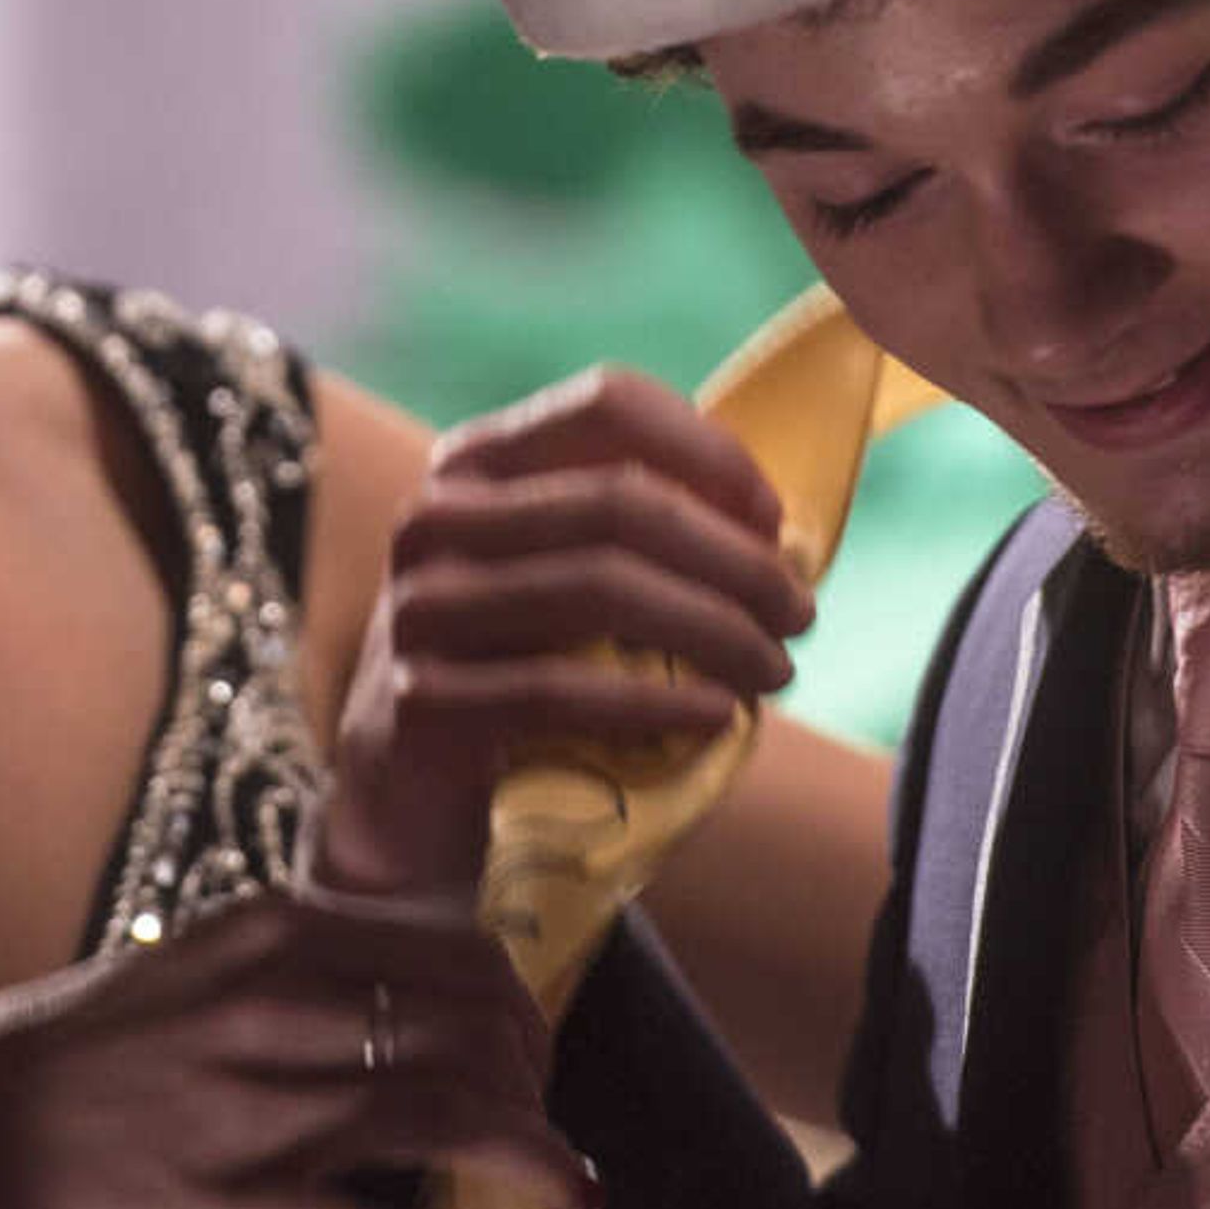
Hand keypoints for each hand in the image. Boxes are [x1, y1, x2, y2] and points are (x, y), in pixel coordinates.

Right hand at [0, 895, 584, 1208]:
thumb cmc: (74, 1058)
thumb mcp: (191, 970)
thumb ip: (296, 972)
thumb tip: (416, 999)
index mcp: (267, 935)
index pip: (455, 954)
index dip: (522, 1011)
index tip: (535, 1059)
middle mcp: (265, 1005)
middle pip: (468, 1033)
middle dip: (538, 1088)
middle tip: (553, 1137)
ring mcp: (241, 1107)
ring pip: (435, 1116)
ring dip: (527, 1158)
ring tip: (570, 1192)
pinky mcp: (213, 1205)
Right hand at [304, 367, 812, 905]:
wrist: (410, 803)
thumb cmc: (516, 675)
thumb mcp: (563, 585)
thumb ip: (640, 540)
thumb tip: (781, 535)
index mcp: (474, 464)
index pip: (605, 406)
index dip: (708, 452)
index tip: (774, 519)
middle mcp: (435, 520)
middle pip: (618, 502)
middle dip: (732, 558)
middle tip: (799, 613)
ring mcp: (418, 610)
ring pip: (599, 589)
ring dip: (713, 629)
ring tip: (775, 669)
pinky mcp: (418, 703)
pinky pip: (559, 690)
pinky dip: (654, 701)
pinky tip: (715, 718)